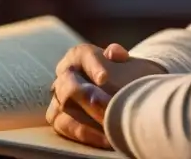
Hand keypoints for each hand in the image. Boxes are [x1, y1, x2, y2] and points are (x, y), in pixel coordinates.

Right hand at [46, 43, 166, 148]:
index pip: (82, 56)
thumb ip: (119, 56)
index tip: (105, 78)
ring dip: (84, 118)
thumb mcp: (130, 63)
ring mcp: (60, 98)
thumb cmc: (128, 76)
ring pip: (61, 107)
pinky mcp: (61, 119)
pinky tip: (105, 139)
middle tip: (105, 105)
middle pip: (68, 83)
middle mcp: (66, 75)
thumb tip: (112, 52)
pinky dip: (83, 134)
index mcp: (80, 55)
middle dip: (87, 96)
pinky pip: (64, 126)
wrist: (130, 96)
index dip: (92, 66)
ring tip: (107, 127)